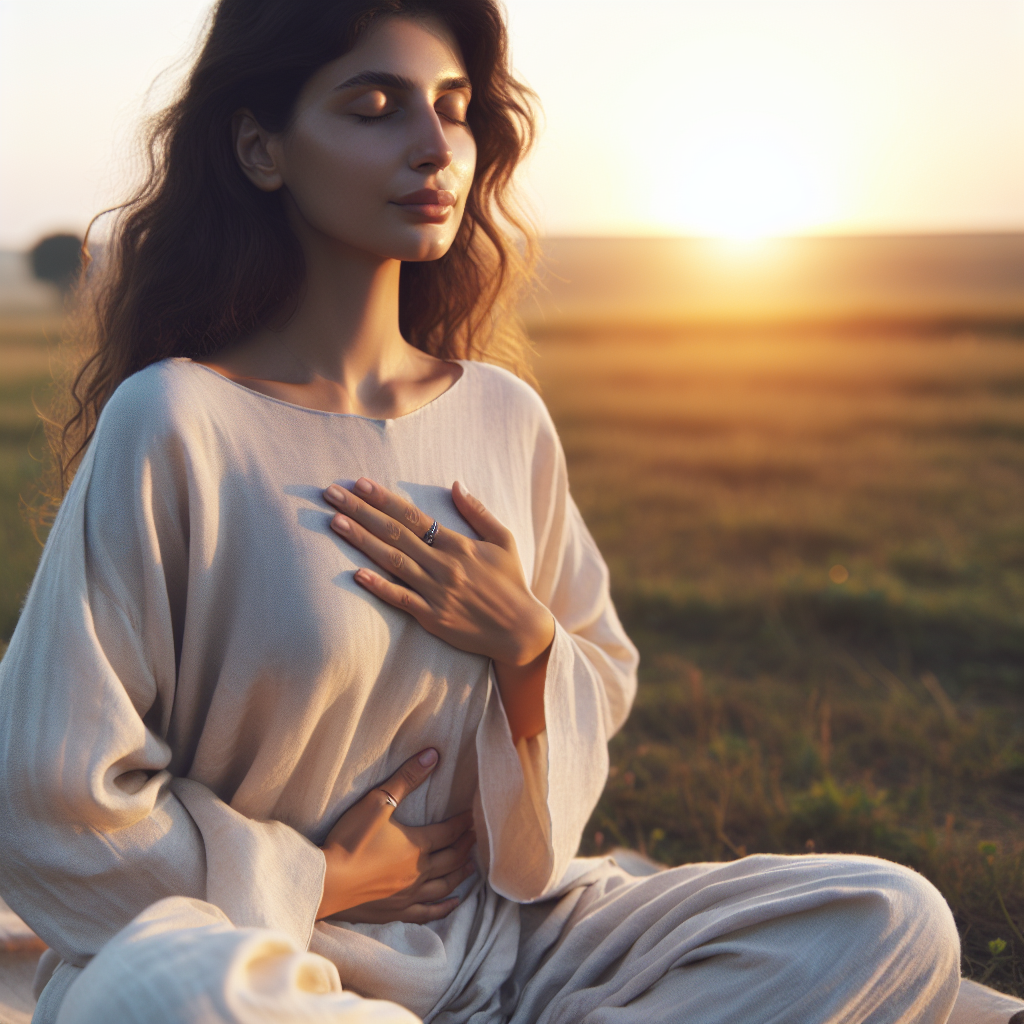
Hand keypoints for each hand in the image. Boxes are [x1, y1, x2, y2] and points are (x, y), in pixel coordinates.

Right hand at [318, 748, 476, 923]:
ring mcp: (408, 894)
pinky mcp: (395, 911)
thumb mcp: (377, 802)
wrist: (326, 882)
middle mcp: (419, 872)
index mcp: (417, 845)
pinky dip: (443, 907)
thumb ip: (406, 778)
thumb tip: (433, 755)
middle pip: (452, 858)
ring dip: (460, 874)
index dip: (463, 823)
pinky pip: (427, 912)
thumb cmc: (350, 839)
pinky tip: (453, 903)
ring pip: (444, 885)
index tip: (473, 816)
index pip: (449, 832)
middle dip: (466, 846)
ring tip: (471, 867)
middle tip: (476, 837)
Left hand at [322, 479, 554, 740]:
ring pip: (392, 561)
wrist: (522, 630)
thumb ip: (478, 512)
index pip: (414, 515)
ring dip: (361, 540)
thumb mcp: (504, 541)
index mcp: (459, 544)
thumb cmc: (512, 583)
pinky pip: (400, 599)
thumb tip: (456, 484)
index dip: (384, 498)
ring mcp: (436, 592)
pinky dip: (378, 586)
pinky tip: (355, 573)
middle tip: (331, 493)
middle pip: (395, 532)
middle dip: (361, 510)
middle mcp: (444, 565)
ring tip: (334, 522)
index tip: (359, 483)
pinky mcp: (432, 617)